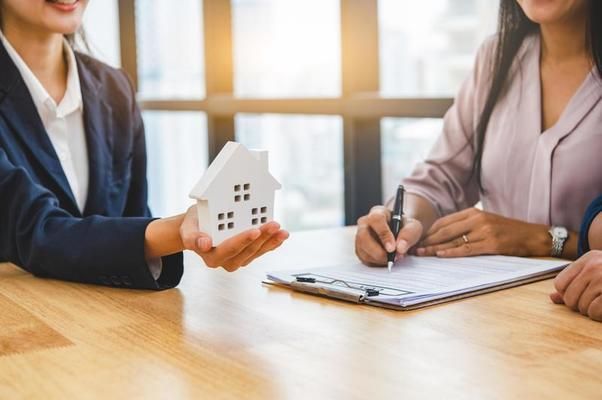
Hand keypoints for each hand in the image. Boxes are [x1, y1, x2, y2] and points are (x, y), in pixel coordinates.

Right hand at [180, 206, 288, 271]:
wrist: (199, 225)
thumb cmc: (195, 225)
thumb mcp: (188, 228)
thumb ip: (192, 238)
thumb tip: (204, 244)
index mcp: (212, 257)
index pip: (230, 249)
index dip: (243, 240)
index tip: (255, 231)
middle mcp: (227, 261)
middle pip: (247, 250)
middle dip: (262, 238)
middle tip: (273, 225)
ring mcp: (238, 259)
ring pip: (257, 251)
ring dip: (271, 241)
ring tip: (282, 231)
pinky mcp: (247, 254)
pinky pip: (262, 250)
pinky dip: (273, 243)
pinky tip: (281, 236)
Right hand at [355, 205, 422, 266]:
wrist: (400, 235)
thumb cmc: (404, 228)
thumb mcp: (413, 227)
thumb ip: (409, 234)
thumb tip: (400, 248)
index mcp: (377, 213)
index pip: (376, 220)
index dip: (384, 234)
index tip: (392, 248)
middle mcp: (365, 223)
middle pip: (363, 236)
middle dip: (378, 251)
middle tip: (393, 258)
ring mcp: (360, 237)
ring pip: (363, 250)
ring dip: (379, 259)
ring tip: (393, 258)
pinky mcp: (360, 249)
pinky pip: (364, 259)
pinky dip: (377, 263)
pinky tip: (386, 260)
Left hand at [416, 208, 549, 257]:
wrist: (534, 236)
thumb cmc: (509, 231)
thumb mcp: (486, 222)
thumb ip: (467, 226)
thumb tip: (444, 236)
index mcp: (473, 212)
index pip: (444, 221)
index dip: (429, 231)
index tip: (417, 239)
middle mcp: (477, 219)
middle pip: (445, 230)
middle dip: (427, 240)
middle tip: (414, 247)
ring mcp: (484, 230)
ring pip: (453, 239)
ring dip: (435, 248)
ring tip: (422, 253)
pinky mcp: (491, 243)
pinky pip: (467, 248)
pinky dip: (452, 252)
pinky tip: (440, 255)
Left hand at [550, 250, 601, 321]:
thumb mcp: (596, 271)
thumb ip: (575, 282)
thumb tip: (553, 298)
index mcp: (588, 259)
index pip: (560, 283)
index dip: (567, 294)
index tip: (579, 295)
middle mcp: (594, 267)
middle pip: (569, 297)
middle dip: (579, 305)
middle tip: (593, 302)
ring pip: (581, 306)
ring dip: (590, 311)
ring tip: (600, 304)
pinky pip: (594, 311)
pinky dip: (598, 315)